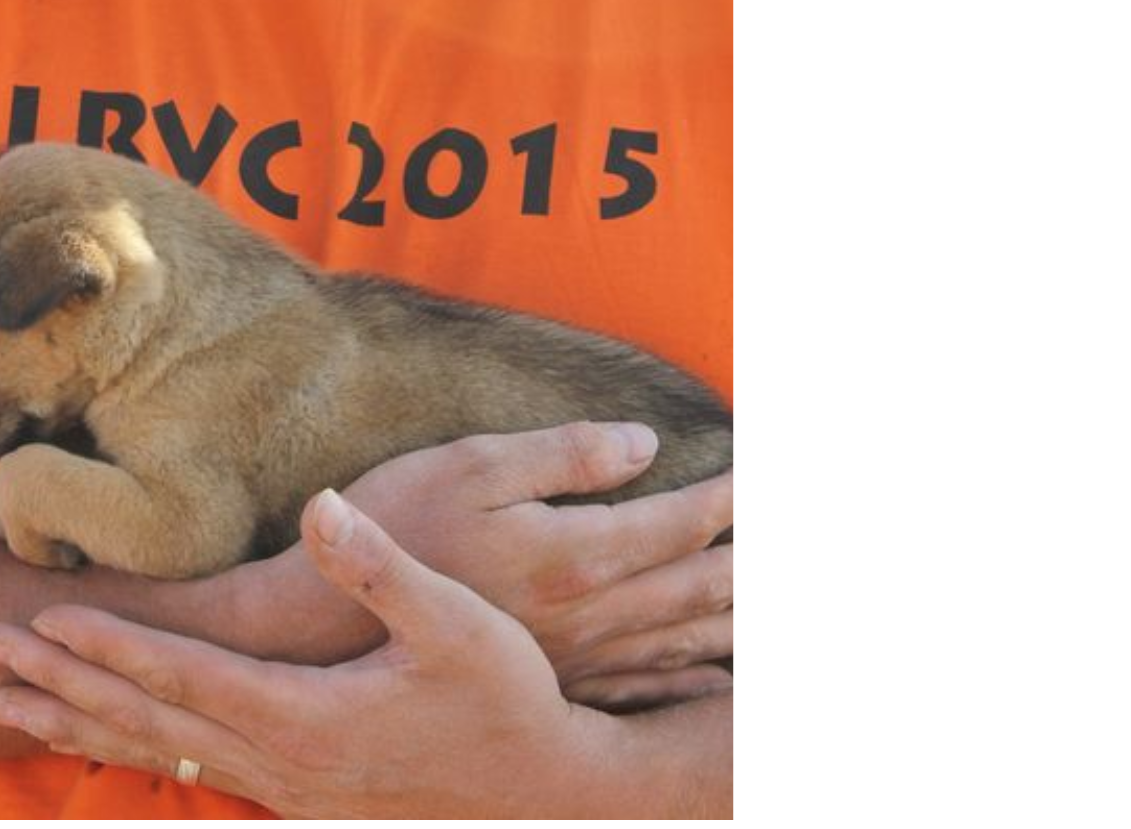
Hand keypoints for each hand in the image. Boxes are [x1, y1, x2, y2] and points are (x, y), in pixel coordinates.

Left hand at [0, 489, 693, 817]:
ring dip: (81, 724)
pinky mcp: (301, 798)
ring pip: (160, 755)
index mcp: (306, 719)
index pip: (181, 680)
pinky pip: (193, 772)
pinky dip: (134, 752)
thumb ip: (382, 567)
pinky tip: (103, 743)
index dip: (108, 646)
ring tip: (8, 705)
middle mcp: (283, 765)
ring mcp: (288, 791)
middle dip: (62, 683)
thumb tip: (323, 507)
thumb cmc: (509, 698)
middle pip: (148, 721)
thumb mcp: (457, 625)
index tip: (41, 617)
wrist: (553, 790)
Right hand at [221, 422, 732, 708]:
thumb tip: (643, 445)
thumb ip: (563, 455)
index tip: (769, 474)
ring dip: (737, 617)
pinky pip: (646, 685)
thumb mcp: (473, 465)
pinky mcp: (551, 681)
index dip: (731, 497)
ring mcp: (573, 656)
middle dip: (756, 561)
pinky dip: (691, 675)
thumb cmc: (396, 525)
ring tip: (776, 599)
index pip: (681, 523)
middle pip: (699, 586)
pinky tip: (715, 672)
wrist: (331, 624)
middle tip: (799, 542)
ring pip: (682, 639)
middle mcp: (590, 612)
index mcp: (577, 552)